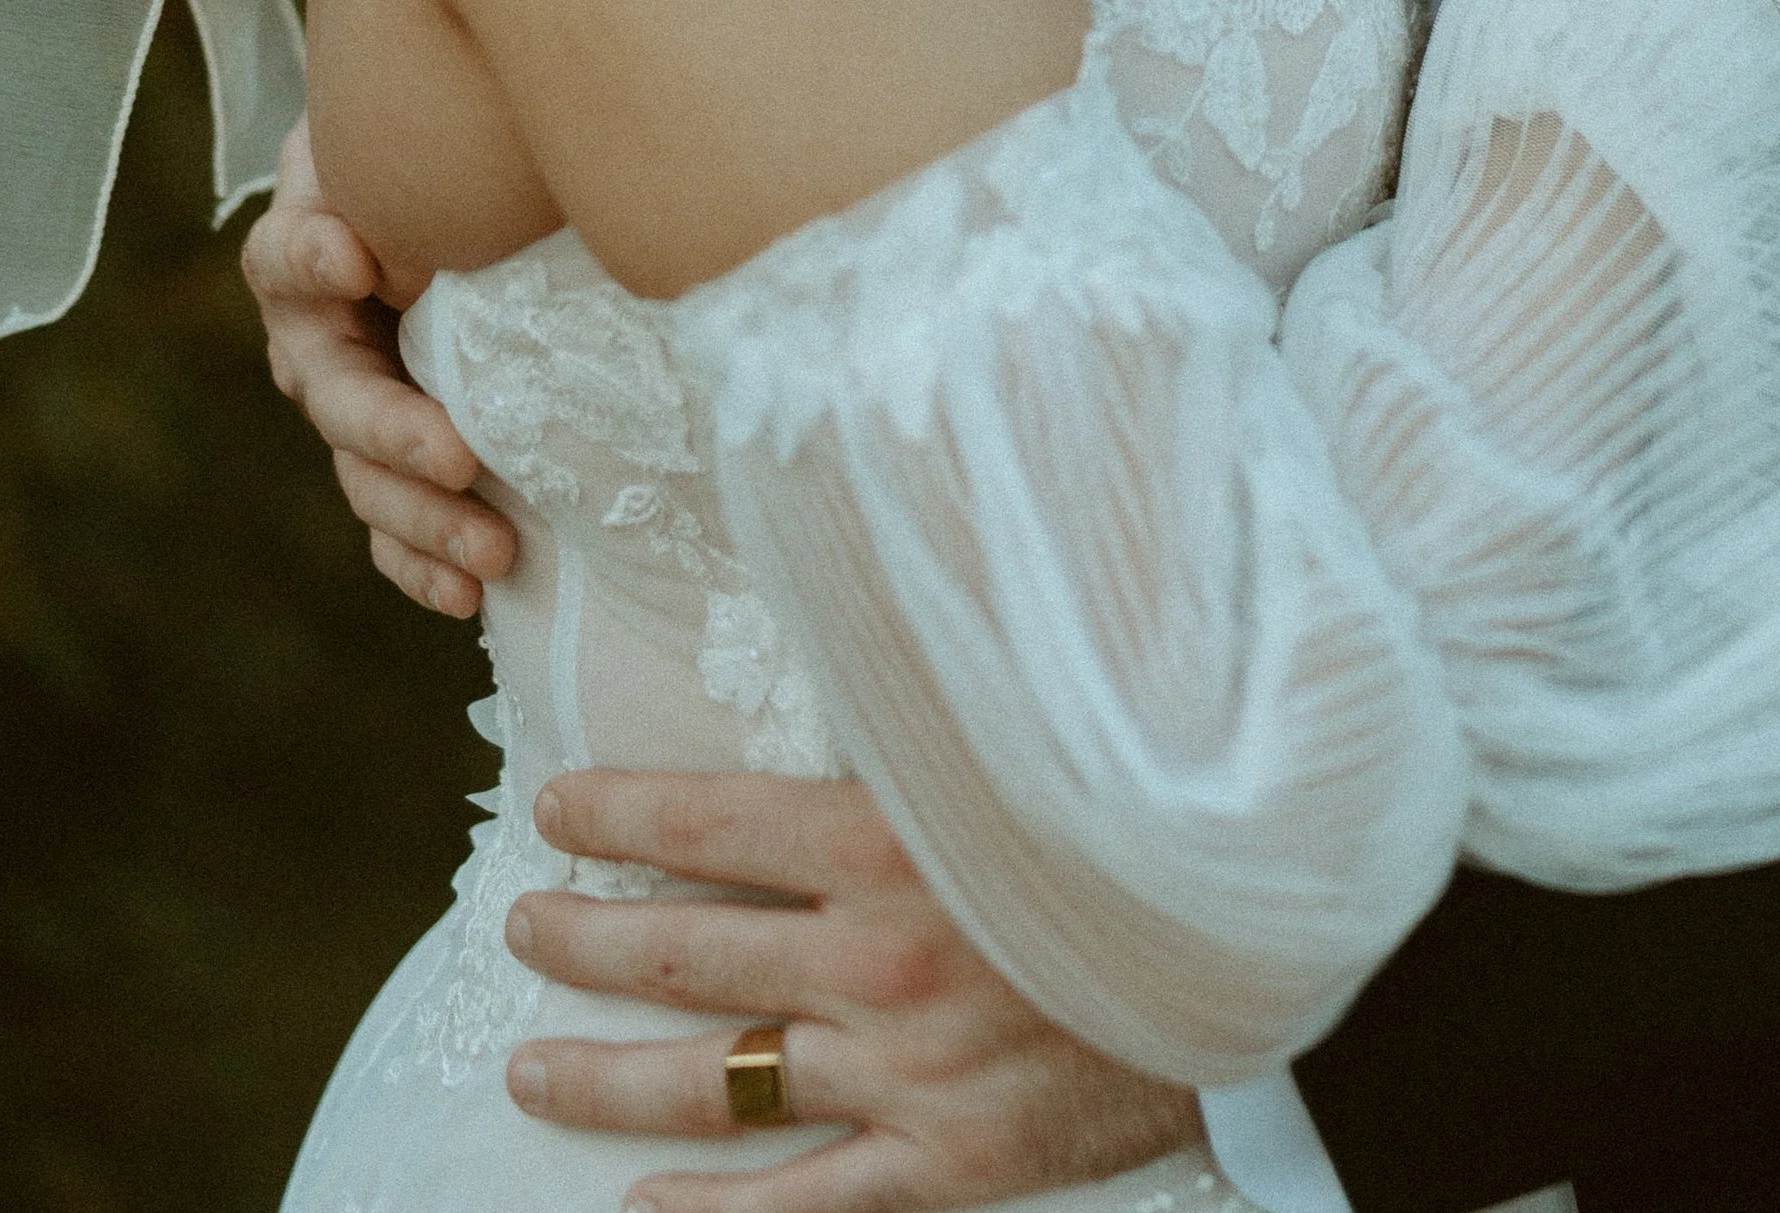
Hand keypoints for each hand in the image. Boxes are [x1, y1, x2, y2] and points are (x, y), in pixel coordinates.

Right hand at [240, 119, 516, 614]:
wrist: (467, 189)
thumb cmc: (446, 147)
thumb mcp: (413, 132)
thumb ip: (408, 144)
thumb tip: (413, 189)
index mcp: (308, 251)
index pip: (288, 258)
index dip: (315, 261)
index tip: (363, 259)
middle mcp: (319, 338)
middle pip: (336, 396)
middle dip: (396, 433)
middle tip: (460, 455)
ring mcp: (357, 406)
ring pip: (365, 475)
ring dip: (423, 519)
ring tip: (490, 551)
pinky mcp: (401, 458)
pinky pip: (395, 526)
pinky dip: (425, 563)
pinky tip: (474, 593)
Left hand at [504, 771, 1198, 1212]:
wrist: (1260, 951)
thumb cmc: (1135, 821)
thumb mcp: (1020, 740)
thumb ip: (921, 711)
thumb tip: (847, 625)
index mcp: (890, 838)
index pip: (707, 821)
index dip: (618, 813)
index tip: (554, 806)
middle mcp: (876, 960)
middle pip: (683, 955)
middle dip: (583, 940)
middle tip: (520, 929)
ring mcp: (903, 1074)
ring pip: (713, 1083)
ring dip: (603, 1080)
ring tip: (530, 1069)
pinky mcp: (947, 1164)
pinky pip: (800, 1210)